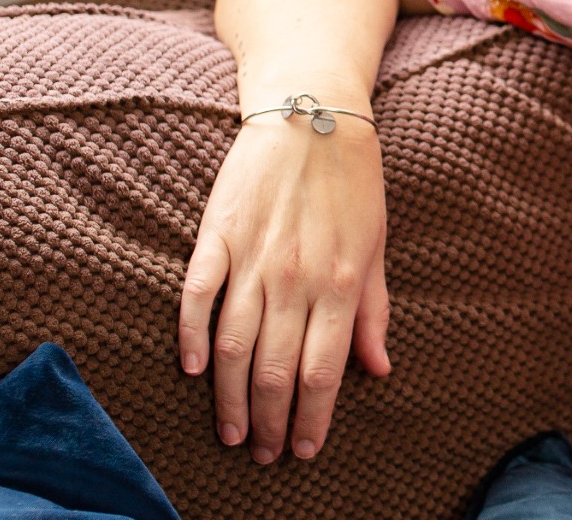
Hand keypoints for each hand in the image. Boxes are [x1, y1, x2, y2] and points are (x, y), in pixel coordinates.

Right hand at [178, 100, 390, 462]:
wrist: (313, 117)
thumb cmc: (353, 186)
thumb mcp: (375, 247)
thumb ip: (372, 310)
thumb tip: (378, 369)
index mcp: (340, 283)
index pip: (322, 370)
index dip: (312, 417)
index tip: (303, 450)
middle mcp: (296, 277)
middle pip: (275, 368)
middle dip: (269, 420)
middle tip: (261, 454)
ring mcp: (254, 257)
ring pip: (235, 344)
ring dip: (231, 396)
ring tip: (232, 433)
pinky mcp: (217, 235)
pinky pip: (198, 295)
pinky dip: (193, 336)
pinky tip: (195, 370)